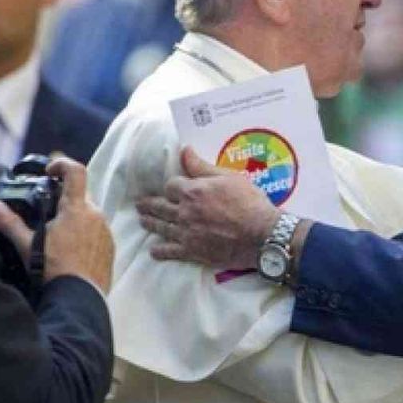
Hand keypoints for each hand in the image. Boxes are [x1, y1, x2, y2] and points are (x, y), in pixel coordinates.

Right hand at [0, 158, 114, 292]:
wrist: (79, 298)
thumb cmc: (54, 270)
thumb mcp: (27, 245)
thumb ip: (9, 223)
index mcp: (76, 209)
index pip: (76, 171)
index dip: (62, 164)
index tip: (50, 172)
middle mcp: (95, 215)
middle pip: (81, 194)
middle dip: (64, 198)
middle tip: (47, 211)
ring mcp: (105, 231)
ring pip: (90, 213)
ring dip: (75, 217)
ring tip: (57, 235)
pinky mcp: (110, 247)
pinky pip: (98, 231)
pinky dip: (85, 233)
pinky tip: (71, 249)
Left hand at [136, 146, 278, 268]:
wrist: (262, 235)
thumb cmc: (250, 202)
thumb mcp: (228, 177)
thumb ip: (202, 167)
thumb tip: (184, 150)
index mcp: (192, 192)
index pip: (171, 186)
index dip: (171, 186)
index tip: (173, 188)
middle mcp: (184, 212)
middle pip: (160, 206)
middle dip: (149, 204)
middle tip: (140, 204)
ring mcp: (187, 233)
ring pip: (161, 227)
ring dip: (150, 223)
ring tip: (142, 221)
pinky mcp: (193, 252)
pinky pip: (170, 251)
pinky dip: (160, 251)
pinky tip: (154, 250)